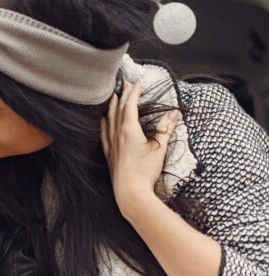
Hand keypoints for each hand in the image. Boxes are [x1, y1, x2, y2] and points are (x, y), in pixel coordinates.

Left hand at [101, 82, 176, 215]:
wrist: (130, 192)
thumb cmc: (145, 171)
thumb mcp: (159, 148)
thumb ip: (165, 129)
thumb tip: (172, 114)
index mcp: (129, 130)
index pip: (129, 106)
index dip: (133, 93)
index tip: (137, 84)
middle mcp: (116, 135)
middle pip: (118, 109)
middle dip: (123, 96)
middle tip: (126, 85)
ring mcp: (111, 144)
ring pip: (109, 120)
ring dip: (111, 107)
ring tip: (113, 97)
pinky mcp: (108, 154)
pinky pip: (104, 133)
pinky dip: (104, 123)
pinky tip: (103, 121)